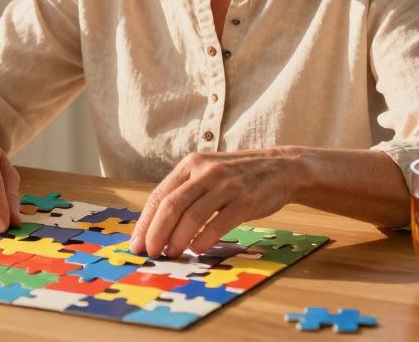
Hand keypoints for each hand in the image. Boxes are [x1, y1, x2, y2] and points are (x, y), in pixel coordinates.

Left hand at [129, 147, 302, 257]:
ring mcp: (226, 185)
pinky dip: (204, 239)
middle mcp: (205, 171)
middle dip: (157, 233)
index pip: (159, 195)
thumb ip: (185, 193)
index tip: (137, 244)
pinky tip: (197, 250)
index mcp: (191, 165)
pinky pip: (219, 223)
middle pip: (171, 205)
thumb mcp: (207, 173)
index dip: (145, 222)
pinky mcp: (245, 200)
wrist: (281, 168)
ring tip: (171, 254)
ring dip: (178, 239)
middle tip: (151, 253)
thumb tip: (156, 226)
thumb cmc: (237, 177)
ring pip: (192, 215)